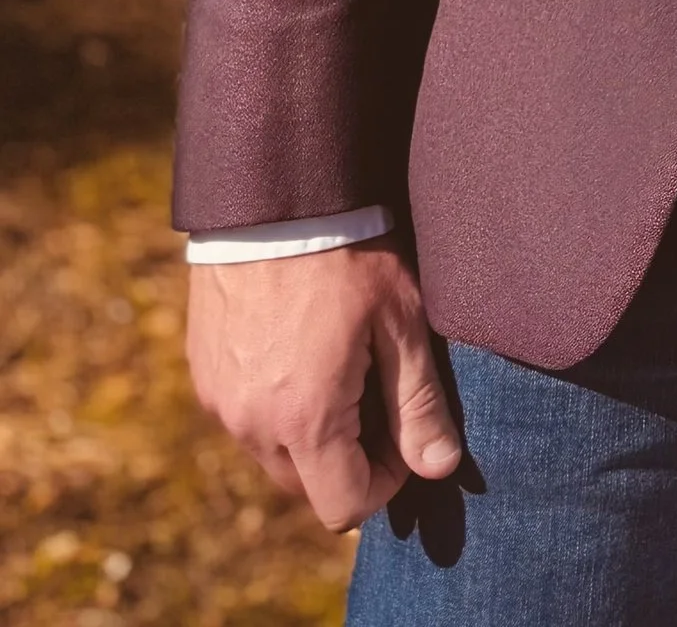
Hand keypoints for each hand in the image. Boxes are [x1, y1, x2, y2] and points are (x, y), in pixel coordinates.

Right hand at [187, 239, 462, 529]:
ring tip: (342, 367)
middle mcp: (251, 425)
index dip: (385, 483)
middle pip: (305, 487)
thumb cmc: (348, 256)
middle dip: (346, 461)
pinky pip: (244, 420)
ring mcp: (220, 404)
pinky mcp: (205, 378)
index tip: (403, 433)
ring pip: (272, 456)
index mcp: (305, 420)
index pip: (342, 505)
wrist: (274, 204)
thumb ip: (419, 402)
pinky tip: (302, 352)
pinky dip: (276, 408)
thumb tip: (439, 466)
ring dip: (309, 436)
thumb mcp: (401, 322)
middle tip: (377, 397)